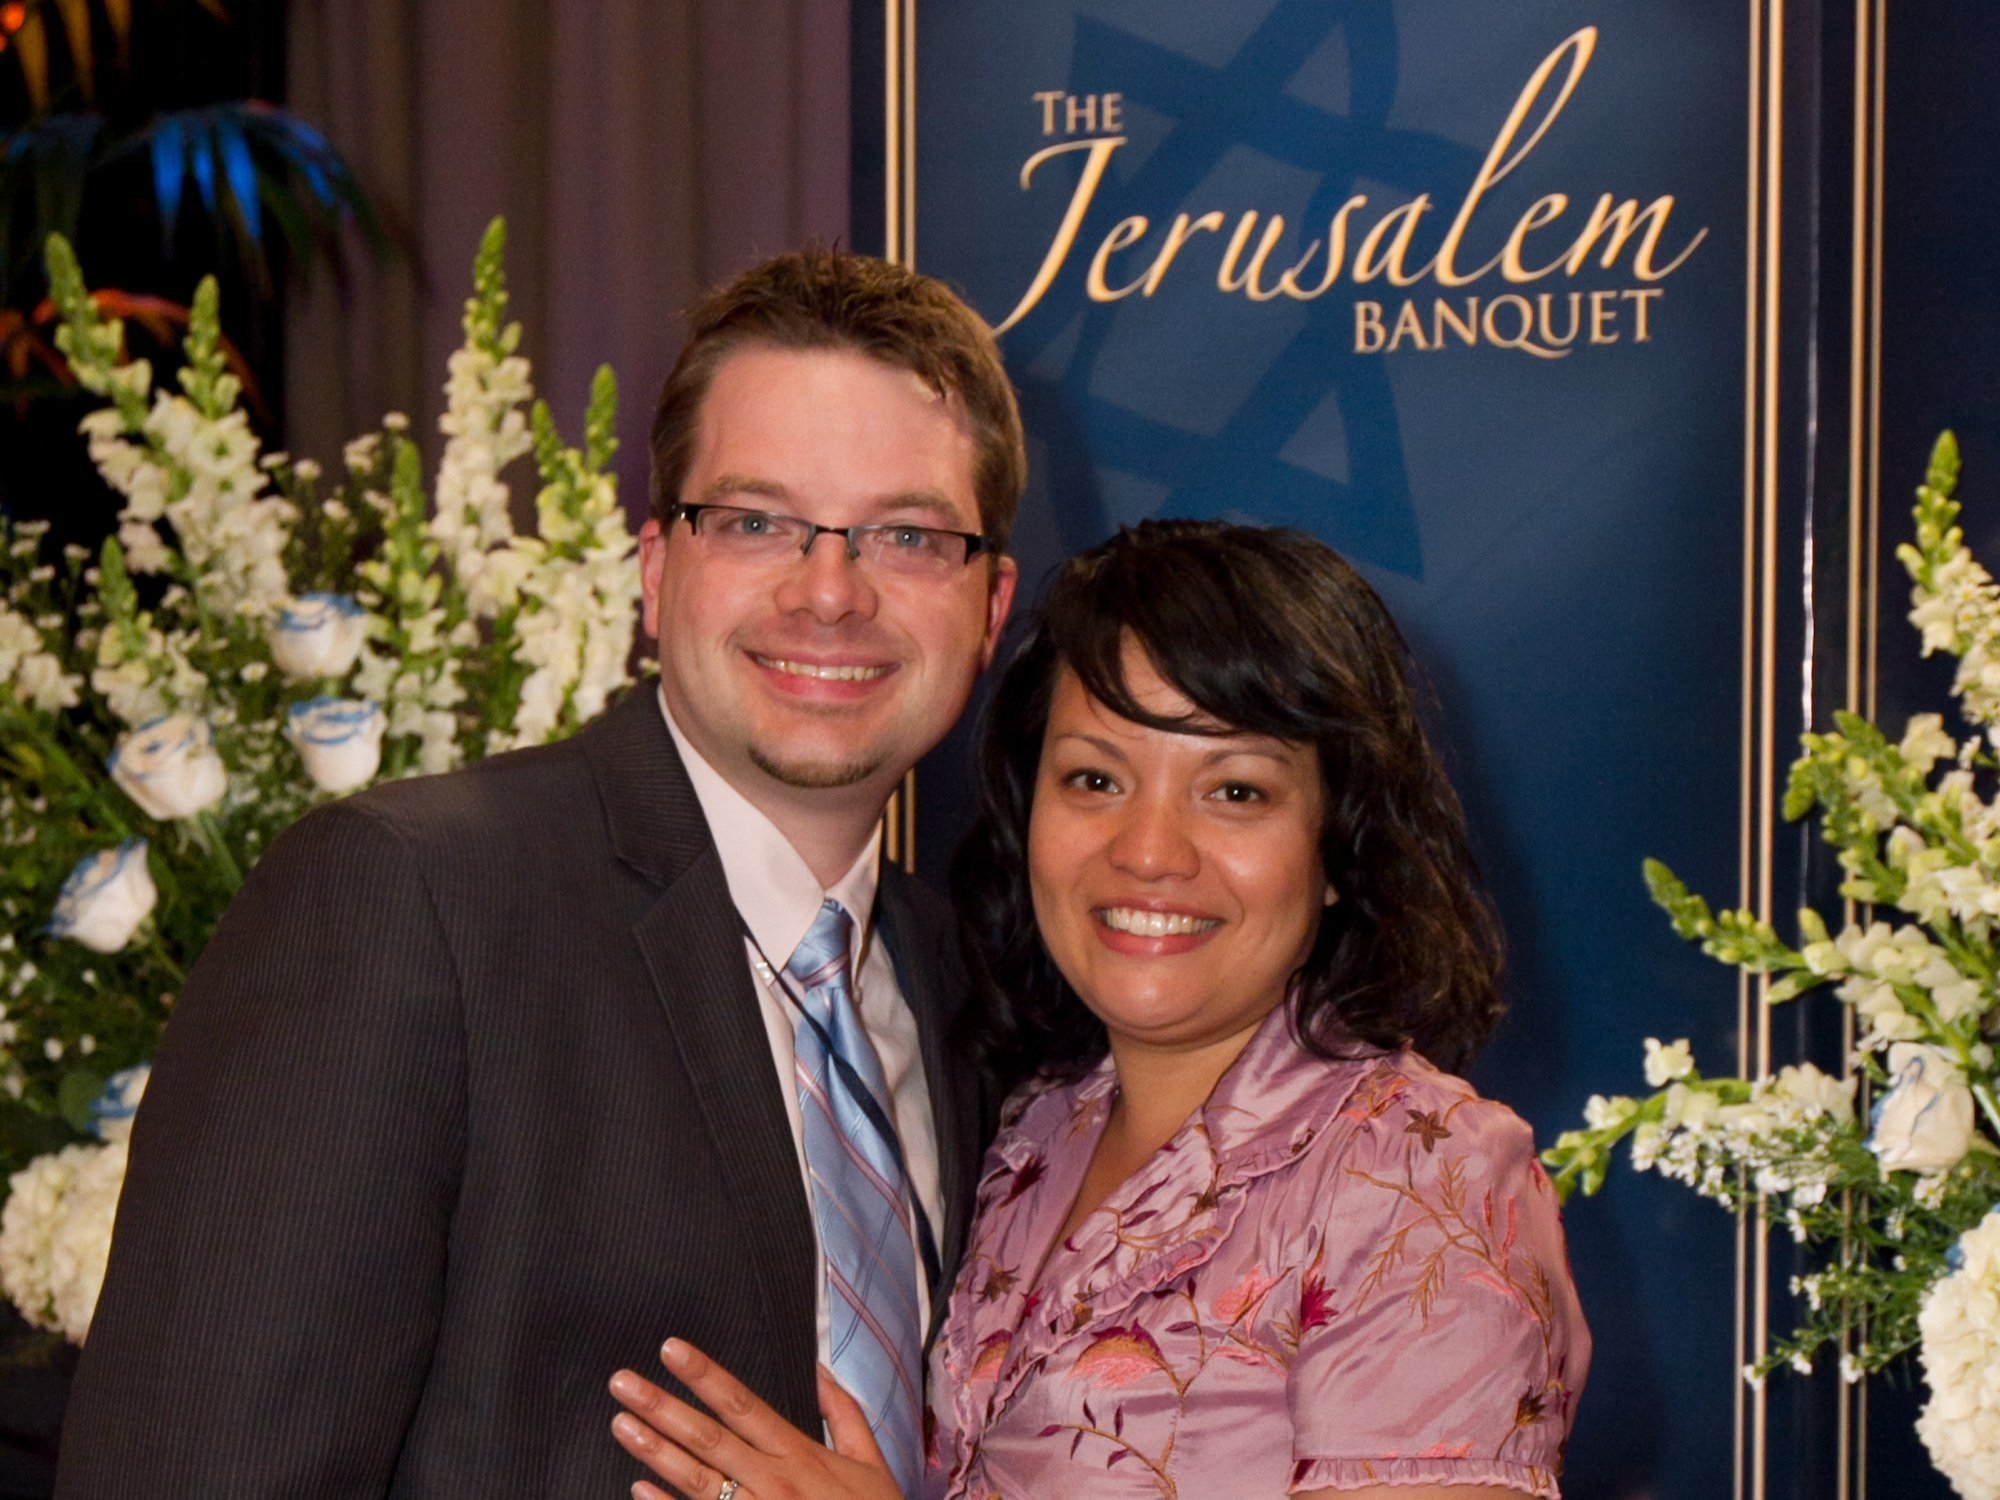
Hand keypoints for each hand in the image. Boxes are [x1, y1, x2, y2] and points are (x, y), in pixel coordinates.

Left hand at [610, 1338, 906, 1499]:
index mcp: (799, 1453)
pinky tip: (638, 1489)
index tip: (672, 1349)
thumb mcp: (870, 1461)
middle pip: (708, 1437)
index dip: (705, 1375)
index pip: (742, 1404)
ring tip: (622, 1424)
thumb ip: (843, 1413)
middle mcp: (773, 1481)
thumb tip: (818, 1370)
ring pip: (696, 1480)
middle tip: (622, 1382)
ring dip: (655, 1451)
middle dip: (663, 1406)